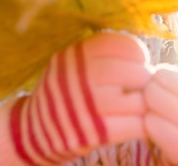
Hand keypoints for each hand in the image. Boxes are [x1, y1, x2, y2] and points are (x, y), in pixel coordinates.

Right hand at [0, 32, 151, 165]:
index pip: (118, 44)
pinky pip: (132, 126)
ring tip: (141, 102)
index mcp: (73, 56)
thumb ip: (98, 53)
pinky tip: (137, 121)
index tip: (140, 60)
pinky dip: (141, 123)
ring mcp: (83, 108)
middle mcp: (76, 79)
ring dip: (144, 102)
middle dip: (143, 76)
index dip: (136, 51)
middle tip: (145, 83)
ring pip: (134, 100)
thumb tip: (140, 48)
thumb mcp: (72, 63)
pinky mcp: (91, 134)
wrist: (32, 130)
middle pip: (130, 72)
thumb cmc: (65, 91)